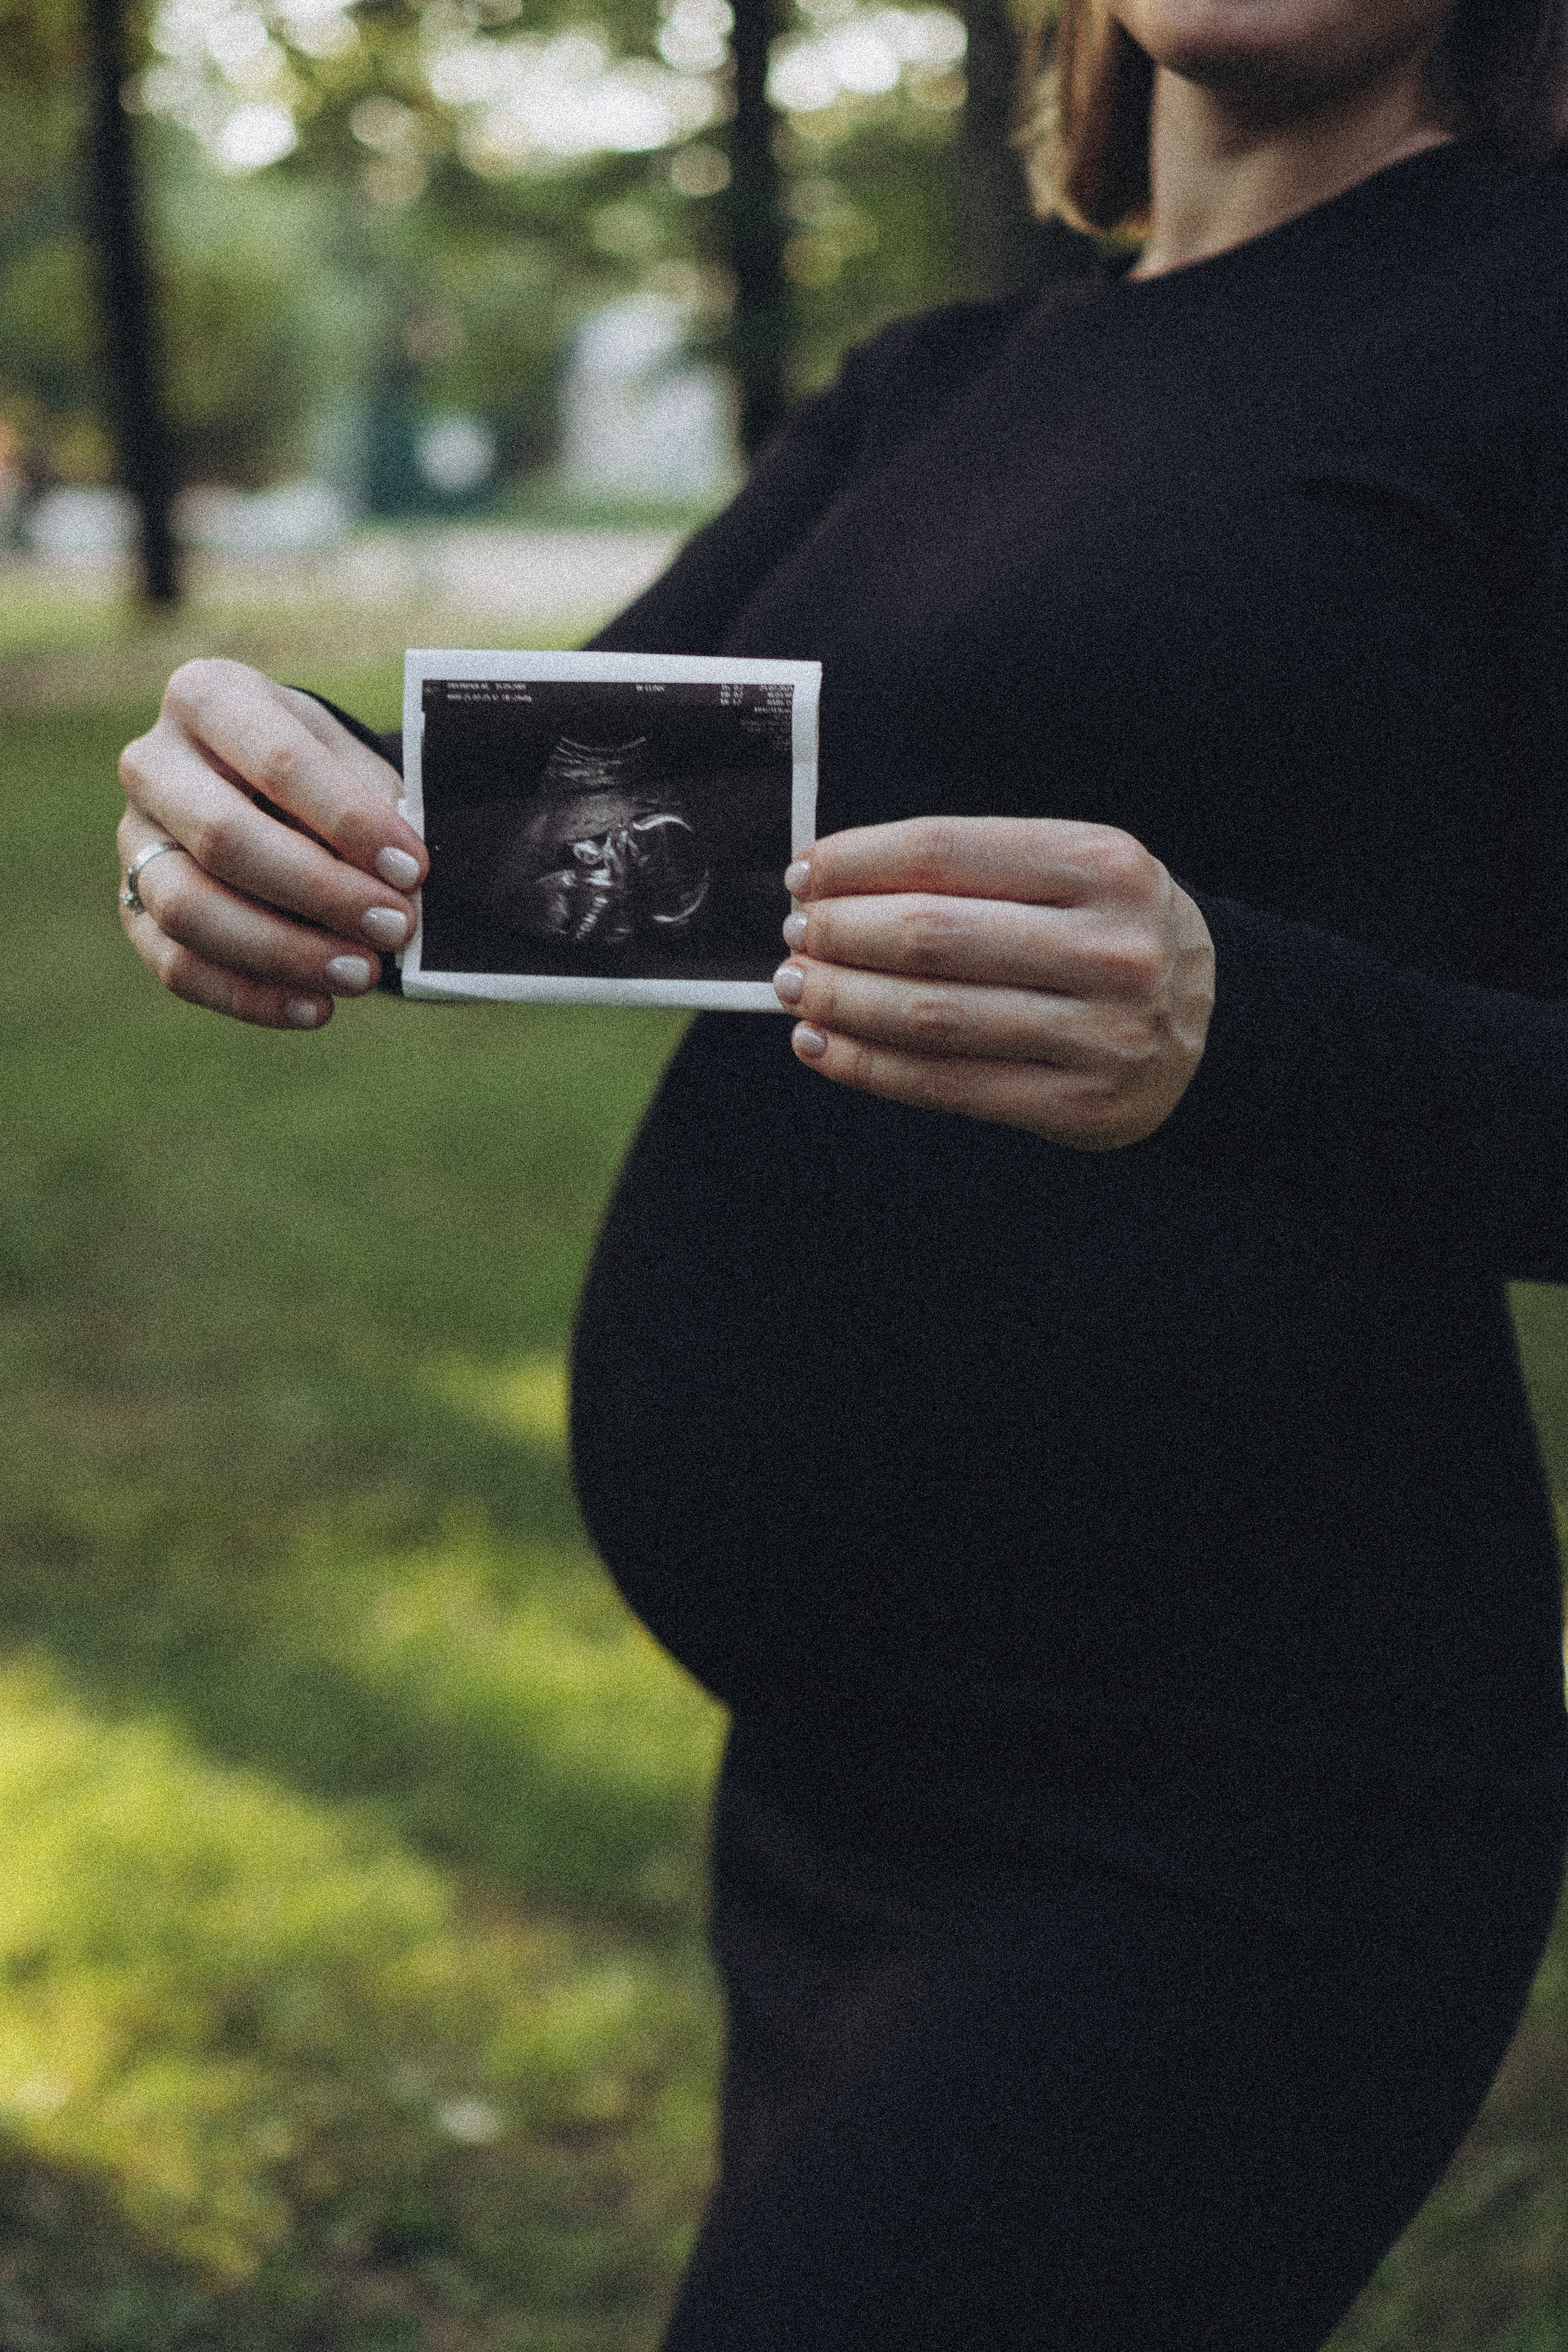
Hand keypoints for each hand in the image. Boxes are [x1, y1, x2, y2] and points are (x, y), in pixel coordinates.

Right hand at [117, 658, 426, 1029]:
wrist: (271, 793)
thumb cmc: (323, 774)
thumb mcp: (352, 760)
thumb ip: (375, 806)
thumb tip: (403, 881)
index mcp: (209, 697)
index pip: (278, 762)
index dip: (349, 822)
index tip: (412, 868)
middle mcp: (153, 763)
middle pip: (224, 837)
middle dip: (320, 892)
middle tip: (395, 927)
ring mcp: (134, 840)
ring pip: (189, 909)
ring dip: (284, 952)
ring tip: (364, 975)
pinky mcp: (134, 909)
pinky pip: (178, 967)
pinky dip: (251, 997)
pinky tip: (316, 1008)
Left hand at [771, 816, 1215, 1149]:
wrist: (1220, 1027)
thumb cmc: (1113, 935)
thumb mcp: (1077, 874)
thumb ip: (978, 870)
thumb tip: (834, 884)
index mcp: (1103, 864)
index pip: (948, 850)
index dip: (858, 862)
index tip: (806, 874)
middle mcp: (1108, 946)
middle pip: (931, 935)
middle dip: (840, 934)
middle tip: (795, 937)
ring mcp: (1099, 1032)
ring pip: (931, 1015)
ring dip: (842, 1001)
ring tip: (795, 989)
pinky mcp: (1079, 1104)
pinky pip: (947, 1084)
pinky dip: (869, 1066)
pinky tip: (822, 1046)